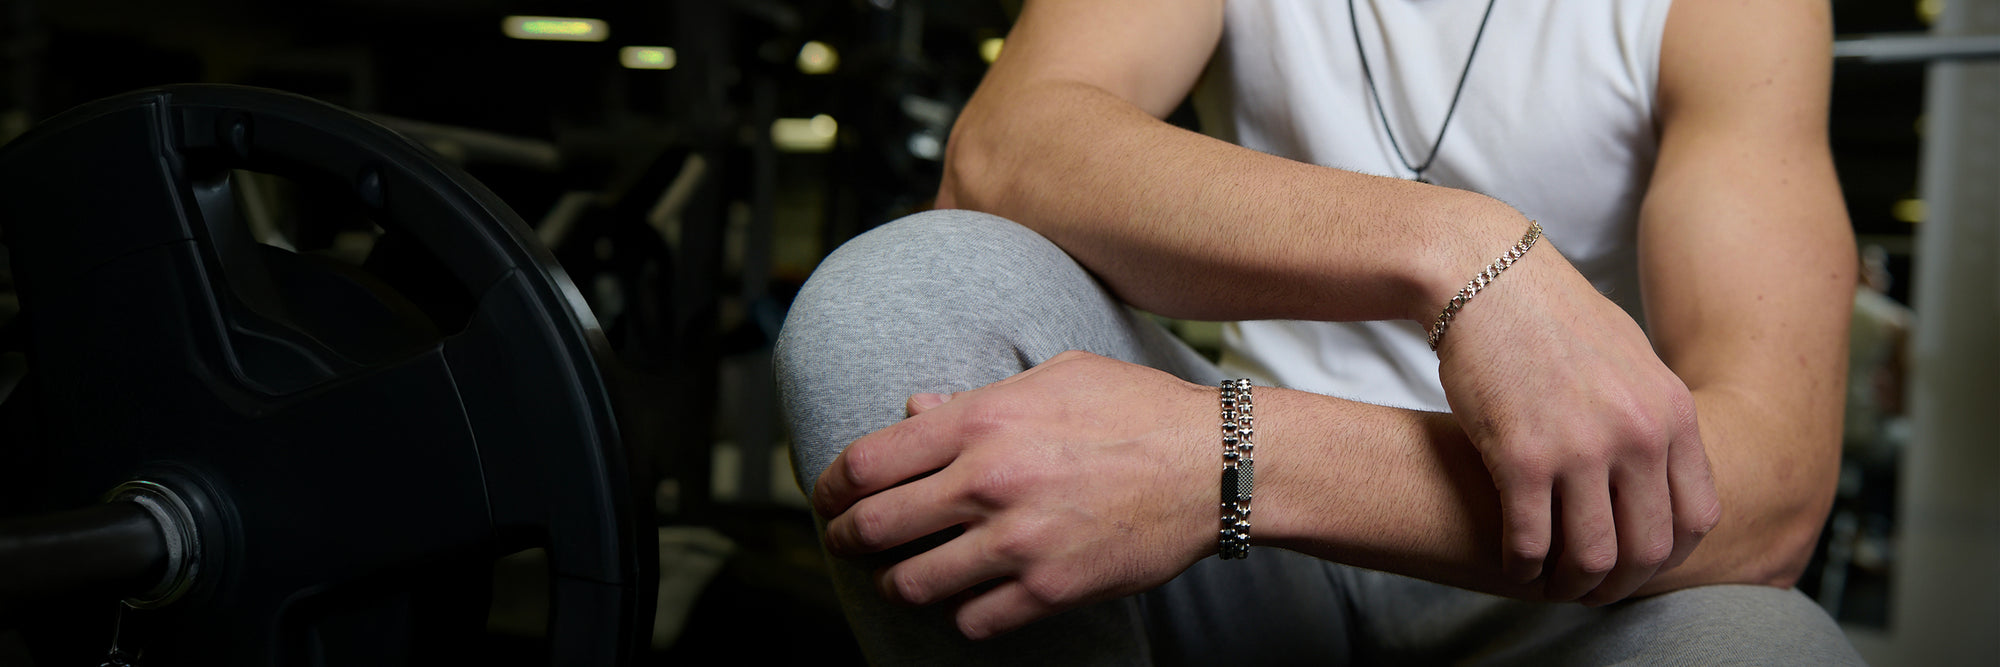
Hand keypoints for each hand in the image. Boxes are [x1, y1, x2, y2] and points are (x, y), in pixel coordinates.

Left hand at [813, 351, 1214, 638]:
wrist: (1214, 466)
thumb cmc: (1135, 410)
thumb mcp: (1053, 377)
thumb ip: (975, 396)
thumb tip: (914, 409)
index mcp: (981, 419)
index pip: (867, 462)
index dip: (829, 485)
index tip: (827, 496)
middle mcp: (988, 481)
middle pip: (873, 527)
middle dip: (845, 538)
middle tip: (846, 541)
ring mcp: (1017, 542)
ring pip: (911, 584)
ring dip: (896, 582)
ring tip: (903, 576)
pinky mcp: (1048, 591)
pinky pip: (971, 620)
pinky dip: (961, 612)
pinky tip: (969, 597)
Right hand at [1435, 244, 1722, 604]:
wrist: (1486, 274)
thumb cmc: (1549, 316)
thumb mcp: (1630, 358)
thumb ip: (1653, 414)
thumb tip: (1662, 463)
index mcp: (1671, 412)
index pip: (1697, 517)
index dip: (1669, 557)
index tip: (1637, 564)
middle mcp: (1636, 433)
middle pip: (1648, 548)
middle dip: (1621, 585)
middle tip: (1593, 591)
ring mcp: (1580, 446)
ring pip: (1593, 555)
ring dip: (1573, 584)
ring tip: (1551, 583)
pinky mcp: (1520, 454)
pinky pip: (1532, 539)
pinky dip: (1524, 565)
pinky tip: (1514, 562)